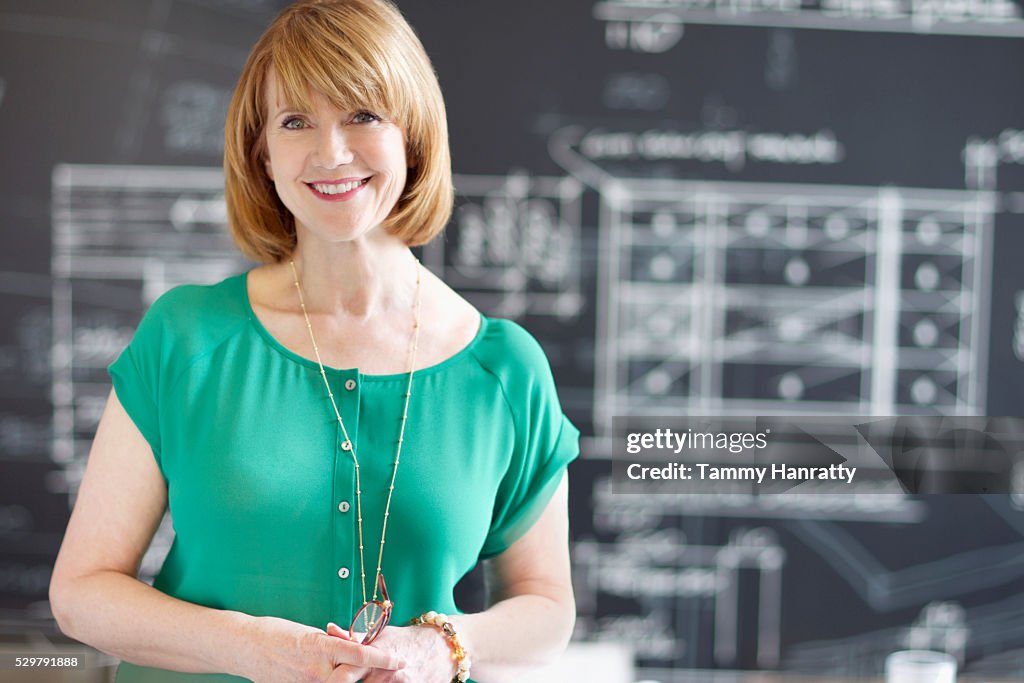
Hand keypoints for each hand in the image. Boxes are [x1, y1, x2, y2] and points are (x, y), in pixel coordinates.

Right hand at [238, 615, 404, 682]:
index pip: (360, 653)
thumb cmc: (277, 632)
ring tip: (360, 672)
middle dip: (371, 673)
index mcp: (319, 647)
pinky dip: (333, 681)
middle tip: (387, 669)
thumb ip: (333, 642)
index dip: (383, 658)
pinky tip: (333, 675)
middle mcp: (314, 669)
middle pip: (354, 677)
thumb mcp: (310, 632)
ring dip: (351, 678)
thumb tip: (353, 646)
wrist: (246, 647)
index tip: (400, 660)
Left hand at [326, 623, 454, 682]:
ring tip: (370, 679)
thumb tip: (330, 630)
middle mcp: (385, 673)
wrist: (442, 648)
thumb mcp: (382, 635)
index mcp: (374, 655)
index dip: (335, 679)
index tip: (328, 680)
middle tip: (341, 681)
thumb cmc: (406, 640)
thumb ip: (355, 637)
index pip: (346, 673)